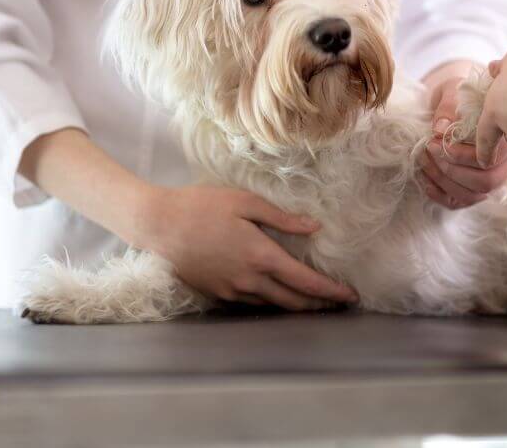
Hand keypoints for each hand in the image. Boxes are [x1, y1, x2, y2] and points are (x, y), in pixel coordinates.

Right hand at [142, 185, 358, 310]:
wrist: (157, 225)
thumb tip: (313, 227)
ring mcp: (231, 290)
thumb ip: (281, 218)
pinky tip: (275, 294)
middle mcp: (250, 279)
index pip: (305, 281)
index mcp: (261, 255)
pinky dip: (269, 301)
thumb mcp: (244, 201)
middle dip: (319, 304)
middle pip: (293, 301)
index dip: (330, 291)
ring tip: (312, 301)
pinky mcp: (217, 293)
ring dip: (295, 305)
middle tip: (337, 303)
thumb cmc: (200, 205)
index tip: (349, 295)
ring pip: (272, 305)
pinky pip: (251, 302)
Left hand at [420, 63, 506, 208]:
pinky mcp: (472, 191)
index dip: (462, 154)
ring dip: (442, 180)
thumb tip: (441, 128)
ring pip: (471, 195)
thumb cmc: (457, 98)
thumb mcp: (453, 92)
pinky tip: (423, 178)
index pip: (493, 158)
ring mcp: (490, 181)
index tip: (437, 140)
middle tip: (429, 149)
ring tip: (423, 158)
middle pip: (486, 182)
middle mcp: (505, 165)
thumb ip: (450, 106)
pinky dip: (437, 193)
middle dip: (452, 169)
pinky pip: (457, 202)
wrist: (451, 106)